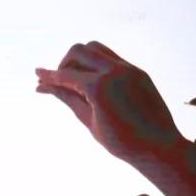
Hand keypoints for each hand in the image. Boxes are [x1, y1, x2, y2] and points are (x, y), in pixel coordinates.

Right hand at [36, 41, 185, 163]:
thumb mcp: (88, 120)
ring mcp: (129, 69)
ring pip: (96, 48)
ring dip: (81, 59)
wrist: (159, 147)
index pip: (66, 75)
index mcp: (99, 87)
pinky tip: (95, 83)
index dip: (49, 76)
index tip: (36, 75)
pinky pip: (112, 58)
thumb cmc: (121, 142)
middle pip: (79, 51)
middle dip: (64, 64)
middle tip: (61, 83)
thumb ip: (67, 98)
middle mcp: (114, 71)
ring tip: (77, 80)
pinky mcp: (138, 71)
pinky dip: (97, 64)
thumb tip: (43, 87)